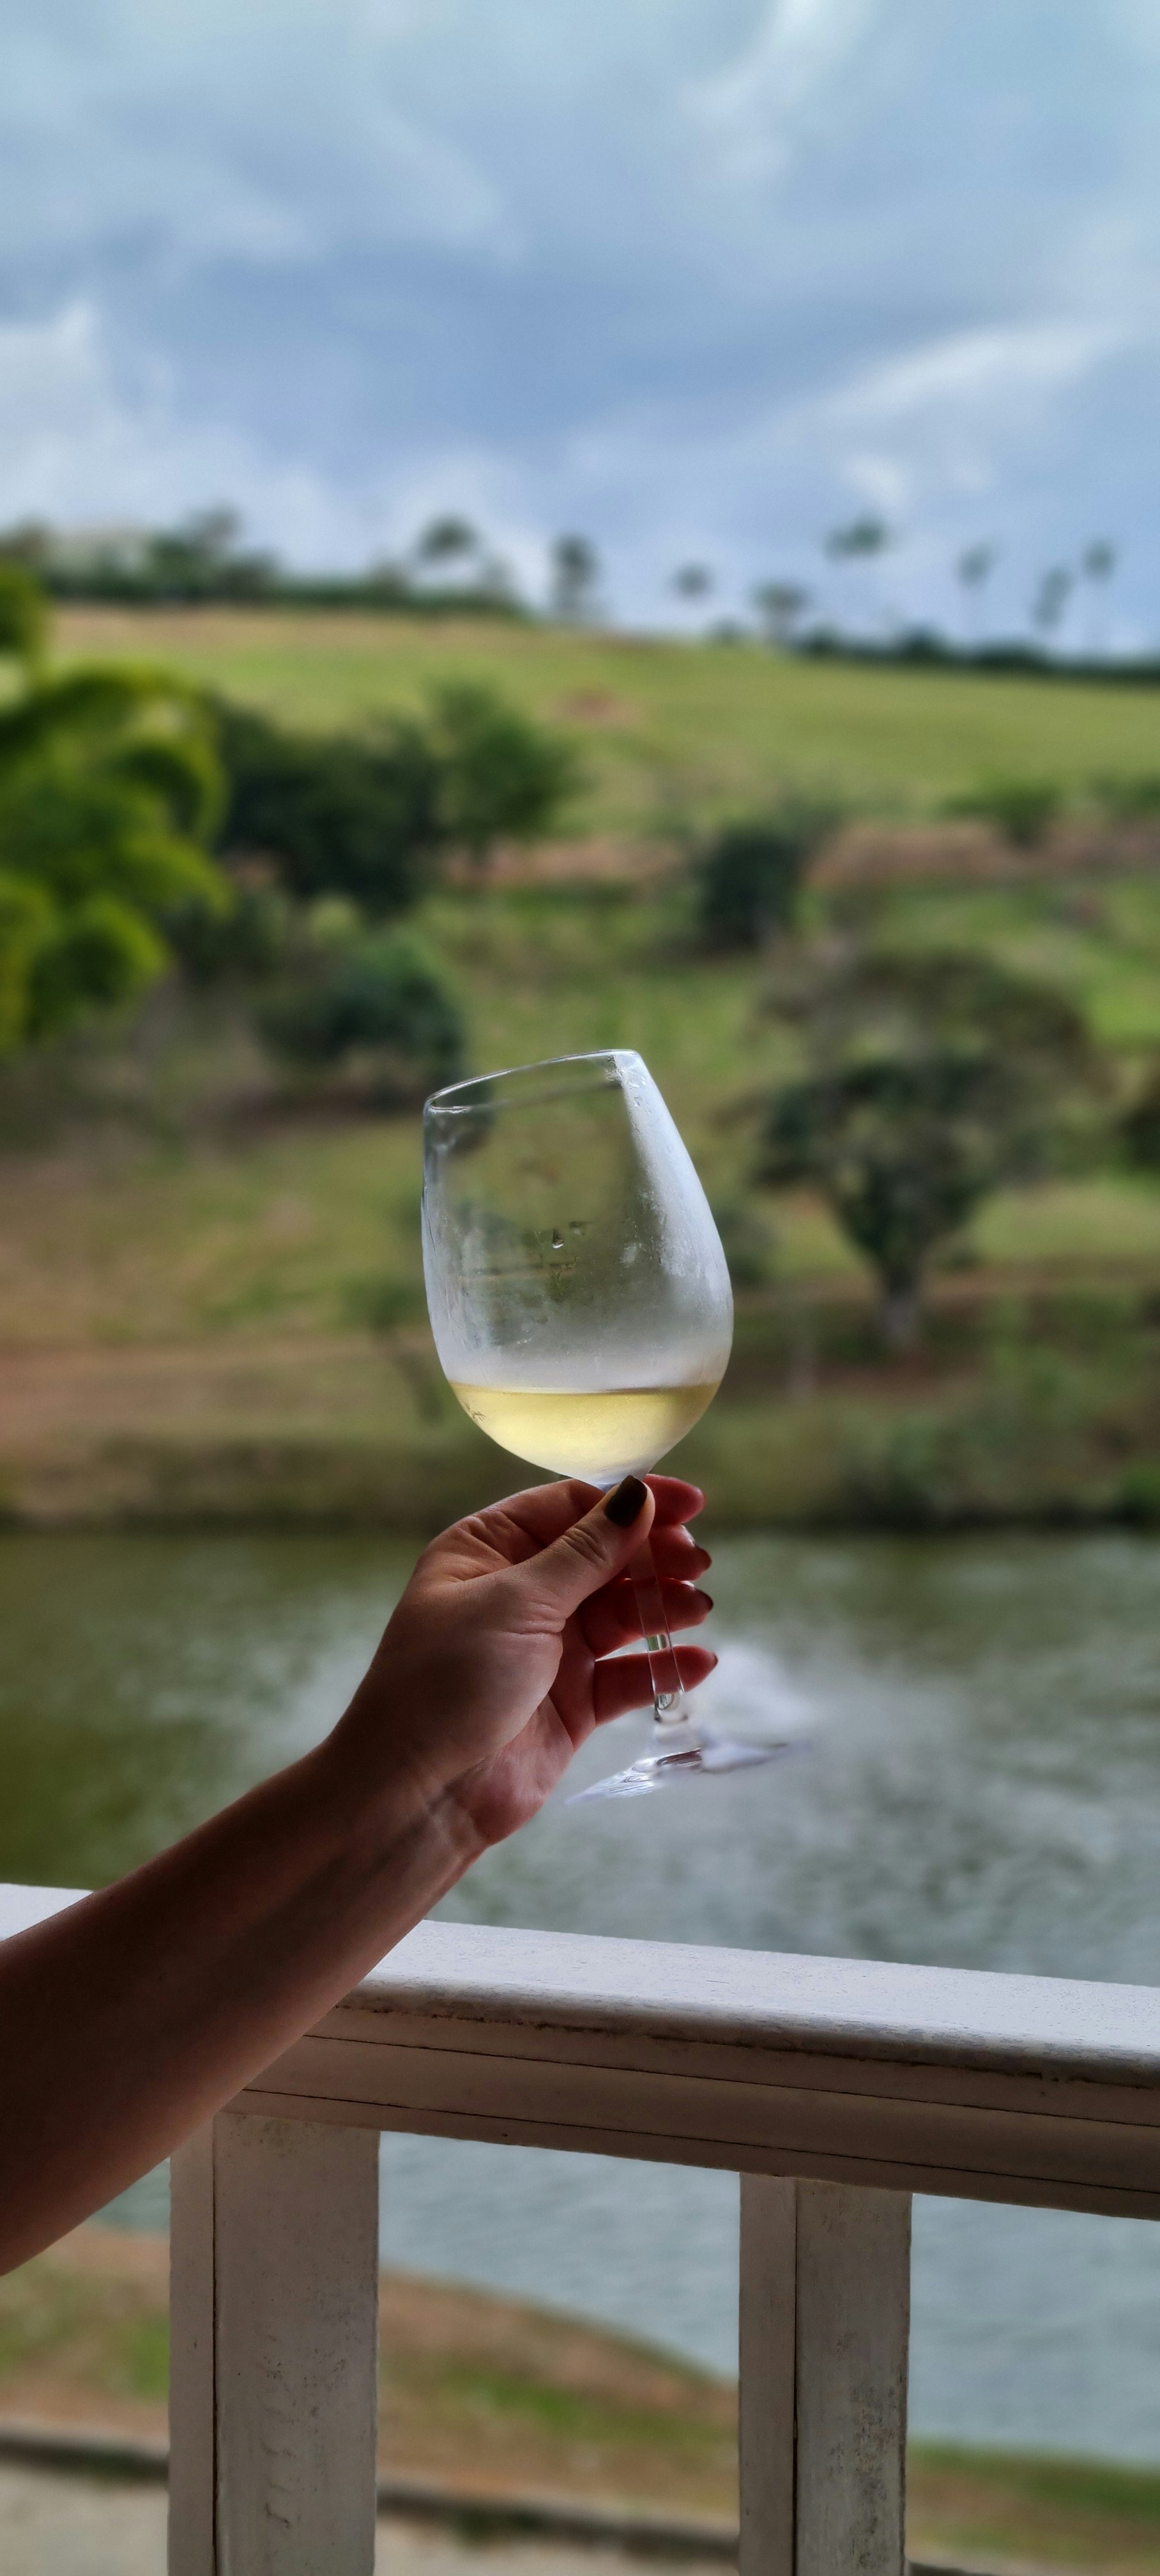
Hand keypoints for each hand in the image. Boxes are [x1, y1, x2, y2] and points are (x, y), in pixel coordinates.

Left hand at [333, 1474, 714, 1846]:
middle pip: (603, 1558)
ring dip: (663, 1607)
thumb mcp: (516, 1601)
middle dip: (652, 1557)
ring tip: (699, 1608)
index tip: (689, 1506)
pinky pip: (627, 1675)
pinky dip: (663, 1666)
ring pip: (621, 1614)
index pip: (571, 1507)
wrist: (420, 1792)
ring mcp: (547, 1649)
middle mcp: (518, 1593)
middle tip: (695, 1564)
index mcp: (487, 1549)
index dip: (631, 1503)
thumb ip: (584, 1552)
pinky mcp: (571, 1703)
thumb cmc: (446, 1680)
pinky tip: (697, 1661)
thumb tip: (636, 1494)